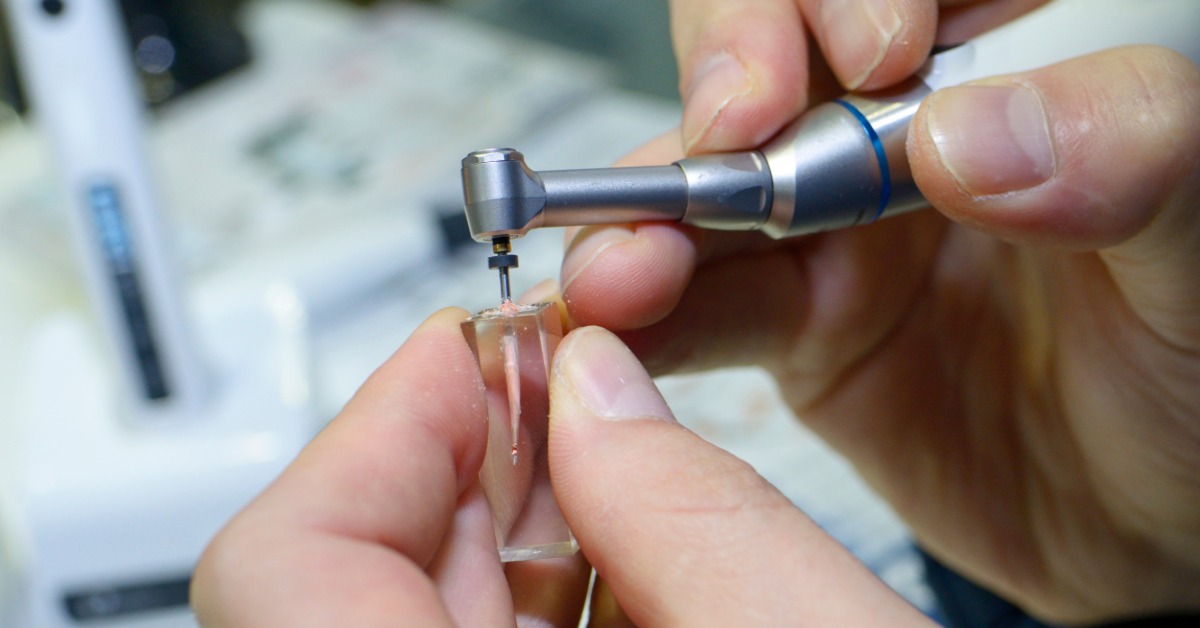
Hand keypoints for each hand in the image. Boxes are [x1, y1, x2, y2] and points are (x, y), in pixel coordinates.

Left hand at [191, 309, 929, 624]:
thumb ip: (694, 511)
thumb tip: (596, 390)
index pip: (283, 567)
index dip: (378, 427)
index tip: (475, 351)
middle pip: (340, 585)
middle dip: (455, 465)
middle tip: (551, 392)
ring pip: (405, 625)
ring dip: (499, 533)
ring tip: (600, 470)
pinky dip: (535, 610)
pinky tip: (619, 571)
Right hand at [560, 0, 1199, 622]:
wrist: (1156, 523)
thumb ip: (1125, 157)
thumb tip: (964, 134)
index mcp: (1001, 77)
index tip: (868, 55)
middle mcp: (897, 139)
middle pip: (765, 58)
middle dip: (726, 79)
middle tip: (732, 123)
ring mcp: (834, 234)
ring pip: (705, 190)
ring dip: (646, 218)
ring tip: (623, 265)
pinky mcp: (795, 329)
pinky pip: (700, 313)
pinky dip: (645, 322)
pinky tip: (614, 329)